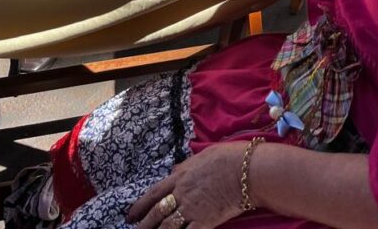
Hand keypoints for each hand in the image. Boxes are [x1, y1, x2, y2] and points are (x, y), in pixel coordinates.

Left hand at [128, 143, 246, 228]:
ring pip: (168, 228)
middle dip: (143, 226)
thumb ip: (185, 167)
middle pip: (156, 214)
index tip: (130, 216)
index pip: (154, 193)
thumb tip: (174, 172)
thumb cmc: (228, 158)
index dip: (140, 206)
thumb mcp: (201, 156)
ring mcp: (193, 210)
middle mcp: (182, 194)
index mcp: (180, 177)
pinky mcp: (205, 222)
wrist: (247, 170)